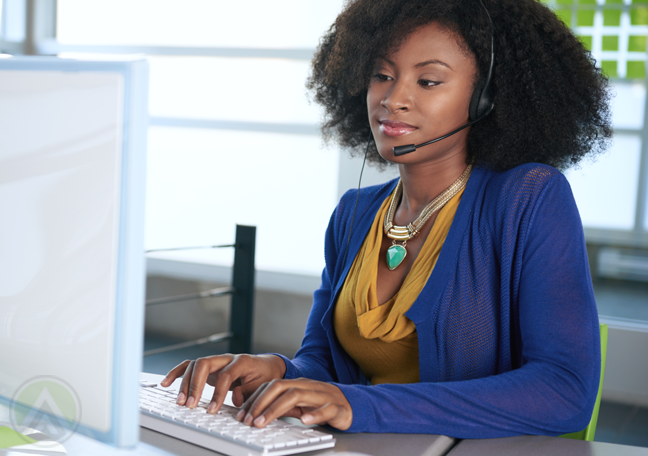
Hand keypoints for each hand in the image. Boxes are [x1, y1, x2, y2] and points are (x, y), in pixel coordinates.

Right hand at [160, 354, 285, 413]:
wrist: (266, 366)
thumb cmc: (264, 376)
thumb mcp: (261, 386)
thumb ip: (248, 392)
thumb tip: (234, 397)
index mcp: (241, 361)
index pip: (225, 375)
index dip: (218, 393)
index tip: (212, 410)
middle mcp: (226, 358)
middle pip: (204, 364)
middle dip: (195, 385)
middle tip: (190, 405)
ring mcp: (216, 361)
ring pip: (194, 365)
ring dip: (185, 383)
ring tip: (181, 401)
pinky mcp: (209, 366)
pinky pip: (190, 366)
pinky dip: (177, 373)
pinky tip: (166, 383)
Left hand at [235, 378, 352, 430]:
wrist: (351, 405)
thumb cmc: (322, 405)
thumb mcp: (299, 405)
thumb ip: (281, 406)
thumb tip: (258, 413)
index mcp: (297, 385)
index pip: (272, 386)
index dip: (255, 399)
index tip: (242, 414)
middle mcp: (307, 387)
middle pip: (281, 387)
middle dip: (261, 403)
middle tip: (248, 421)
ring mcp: (322, 395)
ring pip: (297, 395)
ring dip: (277, 409)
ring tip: (263, 422)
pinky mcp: (336, 406)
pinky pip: (325, 409)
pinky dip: (314, 414)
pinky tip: (304, 421)